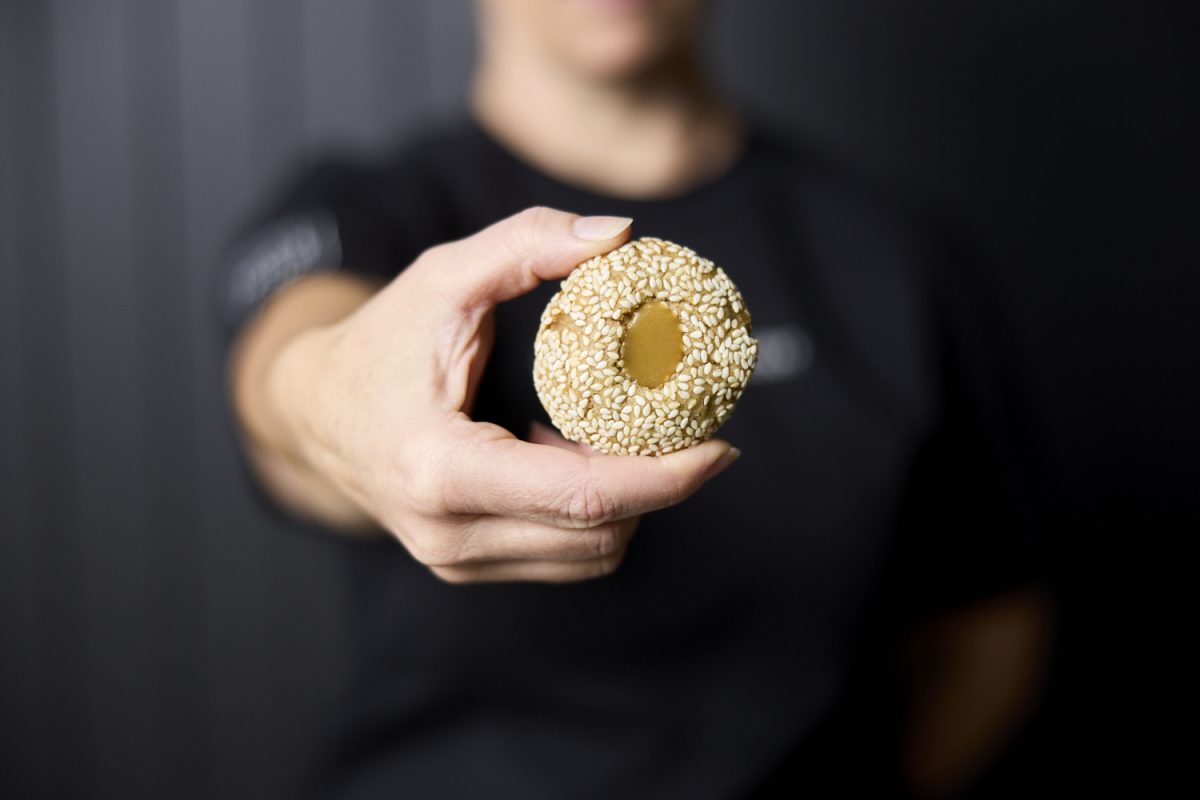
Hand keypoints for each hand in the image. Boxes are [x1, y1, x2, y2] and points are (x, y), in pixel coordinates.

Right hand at [270, 207, 739, 582]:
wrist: (314, 411)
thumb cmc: (380, 342)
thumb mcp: (442, 276)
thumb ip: (526, 244)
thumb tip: (620, 235)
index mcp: (439, 468)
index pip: (582, 496)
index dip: (665, 477)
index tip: (720, 445)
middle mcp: (446, 532)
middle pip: (598, 534)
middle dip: (662, 487)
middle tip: (693, 429)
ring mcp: (453, 561)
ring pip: (587, 555)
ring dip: (630, 504)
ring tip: (635, 440)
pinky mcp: (463, 566)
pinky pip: (560, 557)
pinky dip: (594, 516)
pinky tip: (588, 462)